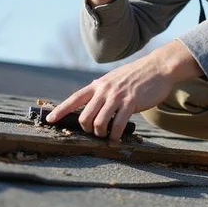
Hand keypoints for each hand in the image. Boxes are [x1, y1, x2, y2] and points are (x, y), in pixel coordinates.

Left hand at [46, 40, 202, 140]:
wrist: (158, 67)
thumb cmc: (137, 75)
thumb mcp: (114, 78)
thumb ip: (103, 89)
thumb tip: (94, 101)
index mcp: (98, 84)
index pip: (74, 98)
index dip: (60, 110)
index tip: (49, 119)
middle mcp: (104, 90)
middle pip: (84, 116)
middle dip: (87, 129)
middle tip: (95, 133)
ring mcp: (117, 96)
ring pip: (99, 122)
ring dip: (100, 134)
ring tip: (107, 136)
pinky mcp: (131, 102)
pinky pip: (117, 124)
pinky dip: (115, 135)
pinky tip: (117, 138)